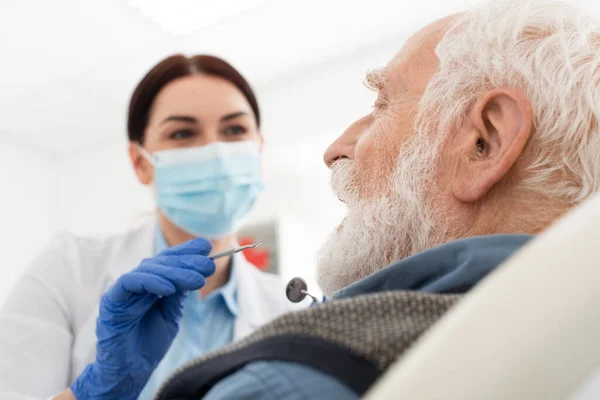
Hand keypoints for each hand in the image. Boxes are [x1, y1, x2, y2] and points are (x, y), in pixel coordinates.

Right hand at [70, 238, 214, 399]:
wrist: (130, 371)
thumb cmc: (148, 345)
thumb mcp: (171, 315)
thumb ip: (179, 294)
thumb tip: (196, 270)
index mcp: (150, 285)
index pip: (168, 261)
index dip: (186, 252)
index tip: (207, 247)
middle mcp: (137, 284)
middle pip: (161, 262)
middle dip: (186, 261)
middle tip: (208, 264)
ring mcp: (123, 291)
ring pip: (148, 269)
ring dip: (175, 272)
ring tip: (197, 280)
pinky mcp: (111, 300)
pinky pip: (130, 282)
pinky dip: (151, 282)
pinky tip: (169, 289)